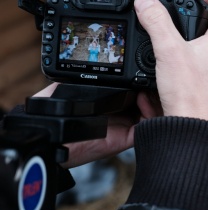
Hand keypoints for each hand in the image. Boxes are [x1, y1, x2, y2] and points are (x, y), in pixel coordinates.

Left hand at [33, 83, 161, 167]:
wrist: (52, 141)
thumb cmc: (56, 119)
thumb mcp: (66, 91)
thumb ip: (77, 80)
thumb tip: (84, 67)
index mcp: (109, 104)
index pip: (132, 92)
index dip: (141, 83)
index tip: (142, 72)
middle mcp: (119, 115)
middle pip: (146, 102)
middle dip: (152, 90)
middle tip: (151, 80)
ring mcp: (124, 127)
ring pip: (150, 113)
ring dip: (153, 100)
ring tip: (147, 89)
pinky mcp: (125, 138)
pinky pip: (145, 125)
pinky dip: (150, 112)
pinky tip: (143, 100)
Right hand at [134, 0, 207, 126]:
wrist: (195, 133)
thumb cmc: (189, 95)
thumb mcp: (168, 51)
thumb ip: (156, 22)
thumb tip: (145, 2)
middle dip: (196, 27)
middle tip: (179, 25)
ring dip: (191, 53)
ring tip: (170, 55)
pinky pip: (202, 80)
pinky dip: (187, 76)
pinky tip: (168, 84)